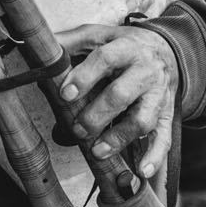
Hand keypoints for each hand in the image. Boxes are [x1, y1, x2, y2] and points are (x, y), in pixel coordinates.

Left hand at [55, 23, 178, 180]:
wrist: (166, 51)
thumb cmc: (123, 46)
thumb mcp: (98, 35)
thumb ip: (70, 41)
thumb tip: (39, 47)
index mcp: (126, 48)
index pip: (105, 59)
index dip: (85, 77)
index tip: (65, 94)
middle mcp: (145, 71)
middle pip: (122, 94)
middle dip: (97, 115)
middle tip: (77, 129)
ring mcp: (158, 95)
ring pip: (143, 119)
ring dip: (119, 138)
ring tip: (97, 152)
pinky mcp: (166, 115)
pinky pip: (163, 137)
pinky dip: (154, 156)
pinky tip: (141, 171)